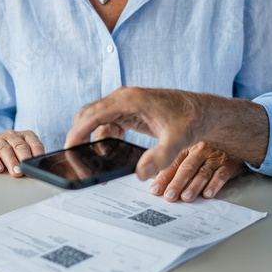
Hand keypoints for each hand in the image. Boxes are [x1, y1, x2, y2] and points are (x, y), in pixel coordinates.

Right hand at [0, 130, 44, 176]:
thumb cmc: (8, 155)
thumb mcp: (21, 155)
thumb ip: (30, 161)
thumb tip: (38, 172)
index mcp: (25, 135)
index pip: (34, 143)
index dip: (37, 154)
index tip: (38, 165)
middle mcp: (12, 135)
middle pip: (20, 146)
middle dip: (24, 159)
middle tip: (27, 170)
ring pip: (6, 149)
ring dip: (11, 162)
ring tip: (15, 172)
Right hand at [67, 87, 267, 180]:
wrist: (202, 111)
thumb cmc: (190, 119)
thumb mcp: (177, 141)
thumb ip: (160, 158)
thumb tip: (141, 173)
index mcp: (130, 99)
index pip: (93, 114)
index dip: (77, 131)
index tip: (68, 148)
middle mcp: (124, 97)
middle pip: (89, 114)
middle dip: (80, 135)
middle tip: (77, 158)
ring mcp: (125, 103)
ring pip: (96, 119)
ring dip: (93, 137)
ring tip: (96, 159)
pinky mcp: (129, 110)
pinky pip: (108, 122)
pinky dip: (105, 136)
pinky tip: (112, 150)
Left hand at [150, 142, 244, 201]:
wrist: (234, 135)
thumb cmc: (208, 148)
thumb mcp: (190, 151)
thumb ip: (175, 164)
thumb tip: (159, 184)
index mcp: (187, 148)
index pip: (172, 164)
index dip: (163, 177)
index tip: (155, 190)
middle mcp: (199, 151)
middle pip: (186, 168)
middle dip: (176, 183)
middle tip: (169, 196)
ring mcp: (214, 157)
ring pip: (202, 172)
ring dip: (194, 186)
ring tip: (186, 197)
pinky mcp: (228, 164)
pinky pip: (221, 174)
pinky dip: (214, 185)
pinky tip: (208, 194)